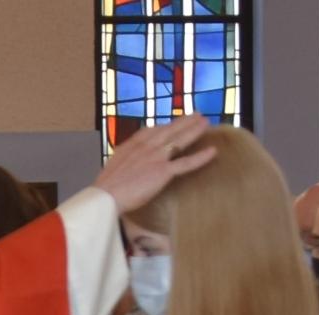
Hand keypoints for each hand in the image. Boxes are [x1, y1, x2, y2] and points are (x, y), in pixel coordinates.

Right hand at [92, 117, 217, 212]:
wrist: (106, 196)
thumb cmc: (107, 187)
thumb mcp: (113, 165)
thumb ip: (124, 159)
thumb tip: (128, 161)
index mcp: (133, 145)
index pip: (152, 131)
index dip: (165, 126)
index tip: (174, 122)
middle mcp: (146, 147)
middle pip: (169, 130)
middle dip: (184, 121)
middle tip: (198, 114)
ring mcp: (156, 157)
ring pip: (179, 140)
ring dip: (194, 130)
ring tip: (206, 123)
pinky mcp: (163, 172)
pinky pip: (186, 163)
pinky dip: (200, 157)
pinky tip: (212, 151)